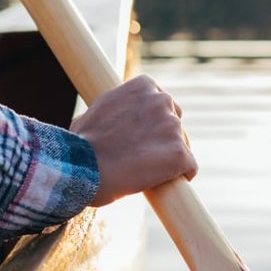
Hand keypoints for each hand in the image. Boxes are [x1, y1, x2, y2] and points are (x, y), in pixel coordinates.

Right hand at [71, 74, 197, 205]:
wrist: (82, 168)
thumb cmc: (80, 145)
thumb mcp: (92, 114)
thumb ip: (111, 111)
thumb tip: (105, 121)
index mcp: (143, 86)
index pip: (160, 100)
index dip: (152, 121)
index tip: (143, 136)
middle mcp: (162, 101)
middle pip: (175, 121)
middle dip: (164, 137)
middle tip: (146, 156)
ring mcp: (173, 127)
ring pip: (182, 145)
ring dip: (170, 158)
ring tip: (147, 172)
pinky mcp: (180, 154)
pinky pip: (190, 167)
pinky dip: (182, 175)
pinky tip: (166, 184)